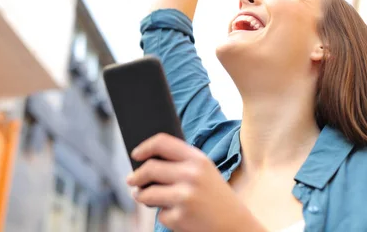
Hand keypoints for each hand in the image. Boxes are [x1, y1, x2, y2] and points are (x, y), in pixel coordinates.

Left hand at [127, 133, 264, 231]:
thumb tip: (144, 163)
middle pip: (149, 168)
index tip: (135, 154)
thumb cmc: (215, 197)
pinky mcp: (180, 217)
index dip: (145, 147)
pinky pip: (159, 214)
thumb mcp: (204, 172)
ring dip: (141, 196)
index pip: (162, 142)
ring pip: (146, 193)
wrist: (235, 226)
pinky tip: (179, 216)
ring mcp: (185, 196)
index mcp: (197, 159)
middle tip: (131, 180)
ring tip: (146, 198)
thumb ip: (180, 163)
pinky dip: (164, 216)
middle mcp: (191, 174)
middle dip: (136, 176)